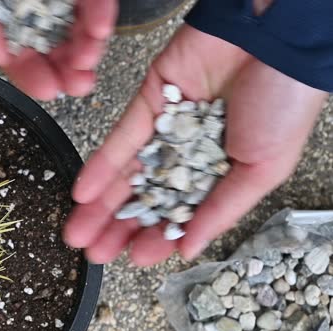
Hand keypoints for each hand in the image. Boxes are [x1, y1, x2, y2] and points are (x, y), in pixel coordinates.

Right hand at [0, 0, 116, 99]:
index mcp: (3, 11)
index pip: (19, 52)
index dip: (32, 75)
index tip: (48, 89)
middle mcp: (33, 2)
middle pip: (55, 44)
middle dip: (68, 68)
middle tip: (77, 82)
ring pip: (80, 26)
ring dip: (88, 47)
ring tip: (89, 57)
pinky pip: (95, 0)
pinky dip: (100, 15)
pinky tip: (99, 29)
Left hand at [64, 25, 328, 265]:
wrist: (277, 40)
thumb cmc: (286, 104)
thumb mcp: (262, 169)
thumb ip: (221, 209)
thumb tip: (188, 248)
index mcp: (221, 173)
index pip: (179, 213)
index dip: (156, 237)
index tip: (132, 259)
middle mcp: (189, 153)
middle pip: (146, 197)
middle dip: (118, 227)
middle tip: (91, 254)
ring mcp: (166, 127)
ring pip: (127, 172)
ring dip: (100, 204)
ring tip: (76, 234)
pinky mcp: (149, 100)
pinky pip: (121, 138)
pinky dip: (101, 166)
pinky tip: (82, 194)